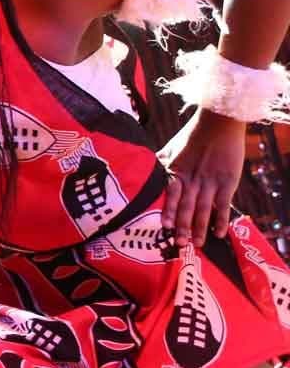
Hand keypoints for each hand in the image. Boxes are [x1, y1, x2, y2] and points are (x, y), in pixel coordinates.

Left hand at [159, 110, 246, 245]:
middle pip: (186, 206)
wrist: (219, 122)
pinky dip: (221, 219)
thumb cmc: (192, 136)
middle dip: (183, 226)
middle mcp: (192, 179)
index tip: (163, 227)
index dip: (167, 210)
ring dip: (201, 227)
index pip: (170, 194)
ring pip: (204, 209)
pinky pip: (224, 204)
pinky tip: (219, 233)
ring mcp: (211, 181)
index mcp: (177, 171)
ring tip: (197, 244)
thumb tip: (141, 171)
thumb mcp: (170, 149)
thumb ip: (159, 163)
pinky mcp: (227, 181)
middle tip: (179, 244)